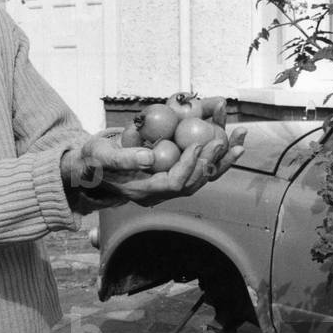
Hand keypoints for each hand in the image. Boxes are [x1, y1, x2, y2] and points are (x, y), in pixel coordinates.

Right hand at [61, 127, 246, 209]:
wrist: (93, 167)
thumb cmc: (94, 158)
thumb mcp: (101, 156)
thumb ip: (123, 158)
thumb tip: (151, 158)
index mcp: (143, 191)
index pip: (174, 184)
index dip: (188, 165)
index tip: (197, 144)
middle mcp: (160, 193)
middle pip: (195, 183)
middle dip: (212, 162)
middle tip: (224, 139)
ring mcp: (168, 187)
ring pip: (202, 177)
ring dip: (222, 160)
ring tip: (240, 140)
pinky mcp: (174, 176)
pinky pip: (200, 168)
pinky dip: (216, 156)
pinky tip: (231, 140)